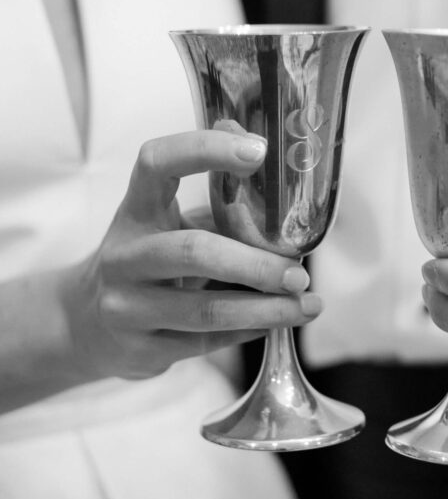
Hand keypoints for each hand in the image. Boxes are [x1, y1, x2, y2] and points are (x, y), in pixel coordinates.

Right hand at [61, 129, 320, 380]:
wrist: (89, 322)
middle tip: (299, 273)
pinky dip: (249, 331)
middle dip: (257, 264)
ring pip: (206, 311)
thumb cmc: (151, 260)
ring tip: (307, 306)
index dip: (206, 149)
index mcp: (137, 209)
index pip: (158, 163)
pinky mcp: (140, 348)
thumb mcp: (170, 222)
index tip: (259, 151)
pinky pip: (206, 342)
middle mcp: (124, 254)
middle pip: (195, 251)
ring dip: (266, 309)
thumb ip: (219, 203)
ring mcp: (127, 305)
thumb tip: (280, 176)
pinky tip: (276, 323)